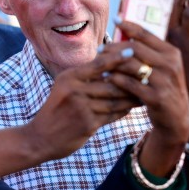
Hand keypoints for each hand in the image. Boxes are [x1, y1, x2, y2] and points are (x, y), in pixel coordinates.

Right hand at [25, 46, 140, 162]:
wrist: (40, 138)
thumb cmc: (56, 109)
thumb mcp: (64, 86)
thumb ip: (85, 75)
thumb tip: (110, 60)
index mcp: (69, 77)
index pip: (99, 63)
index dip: (118, 57)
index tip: (134, 51)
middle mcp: (75, 90)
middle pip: (112, 83)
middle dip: (131, 81)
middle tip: (148, 76)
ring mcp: (82, 107)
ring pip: (115, 100)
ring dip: (131, 97)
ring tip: (144, 93)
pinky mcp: (88, 123)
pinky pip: (112, 115)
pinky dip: (123, 110)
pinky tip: (131, 108)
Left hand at [103, 21, 188, 176]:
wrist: (177, 118)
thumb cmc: (163, 88)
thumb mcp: (163, 67)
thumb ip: (148, 52)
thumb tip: (125, 33)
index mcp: (172, 53)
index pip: (147, 34)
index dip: (129, 26)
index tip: (115, 20)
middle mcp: (170, 64)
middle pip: (135, 48)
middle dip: (114, 47)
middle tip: (99, 49)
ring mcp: (164, 81)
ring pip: (131, 65)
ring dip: (112, 63)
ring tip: (99, 64)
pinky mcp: (156, 97)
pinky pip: (130, 84)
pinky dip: (116, 80)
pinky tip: (106, 78)